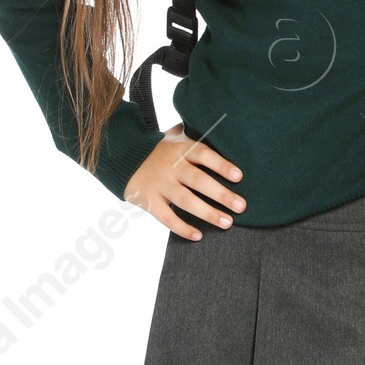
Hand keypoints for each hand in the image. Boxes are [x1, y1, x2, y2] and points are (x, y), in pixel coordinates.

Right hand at [125, 125, 244, 238]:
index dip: (221, 165)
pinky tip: (198, 236)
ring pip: (186, 201)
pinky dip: (182, 228)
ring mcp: (160, 185)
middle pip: (199, 180)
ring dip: (208, 213)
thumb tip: (225, 128)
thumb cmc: (159, 149)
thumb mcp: (175, 137)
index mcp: (181, 149)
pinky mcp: (149, 201)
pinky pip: (166, 217)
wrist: (122, 157)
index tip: (239, 176)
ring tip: (228, 223)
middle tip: (241, 206)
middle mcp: (172, 167)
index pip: (203, 154)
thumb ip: (196, 134)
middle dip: (221, 194)